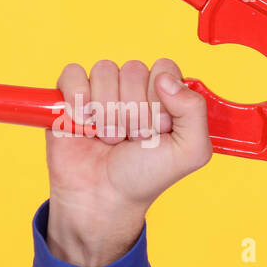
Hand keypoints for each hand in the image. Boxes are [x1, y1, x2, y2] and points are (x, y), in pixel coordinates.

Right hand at [44, 58, 211, 266]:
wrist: (103, 197)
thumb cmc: (146, 175)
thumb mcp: (189, 151)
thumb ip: (194, 111)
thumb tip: (166, 79)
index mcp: (166, 96)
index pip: (165, 69)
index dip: (161, 99)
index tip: (159, 129)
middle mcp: (136, 89)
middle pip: (134, 70)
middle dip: (134, 112)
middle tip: (133, 139)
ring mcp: (104, 89)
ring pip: (104, 71)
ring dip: (107, 112)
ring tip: (111, 138)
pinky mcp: (72, 94)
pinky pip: (73, 73)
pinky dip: (78, 101)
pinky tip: (84, 126)